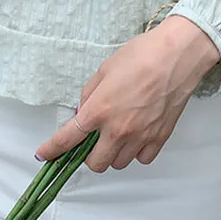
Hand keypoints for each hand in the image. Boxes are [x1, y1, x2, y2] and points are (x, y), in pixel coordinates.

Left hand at [35, 16, 219, 172]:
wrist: (176, 56)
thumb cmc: (141, 56)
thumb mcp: (104, 70)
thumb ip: (90, 95)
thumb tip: (84, 112)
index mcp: (99, 110)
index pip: (68, 138)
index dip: (52, 149)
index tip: (44, 155)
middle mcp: (118, 129)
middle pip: (96, 163)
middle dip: (89, 155)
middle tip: (93, 139)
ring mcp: (140, 137)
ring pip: (119, 163)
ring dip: (113, 153)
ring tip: (119, 133)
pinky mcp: (160, 138)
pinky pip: (142, 159)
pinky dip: (137, 152)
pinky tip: (137, 135)